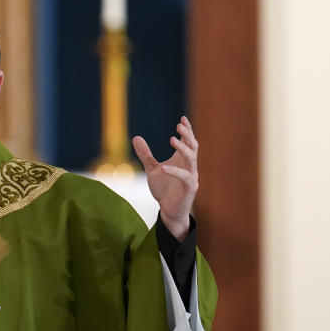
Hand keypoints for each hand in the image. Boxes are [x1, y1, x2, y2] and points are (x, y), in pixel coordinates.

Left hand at [132, 116, 198, 240]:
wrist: (169, 211)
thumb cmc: (164, 189)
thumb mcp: (152, 169)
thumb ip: (145, 155)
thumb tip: (136, 137)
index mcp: (183, 160)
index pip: (188, 141)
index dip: (187, 130)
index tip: (182, 118)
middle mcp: (190, 166)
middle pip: (193, 146)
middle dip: (188, 135)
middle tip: (179, 125)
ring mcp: (191, 177)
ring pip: (192, 159)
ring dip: (183, 148)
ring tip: (172, 139)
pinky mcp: (190, 188)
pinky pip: (185, 177)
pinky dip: (175, 171)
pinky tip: (164, 167)